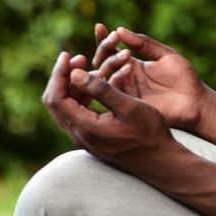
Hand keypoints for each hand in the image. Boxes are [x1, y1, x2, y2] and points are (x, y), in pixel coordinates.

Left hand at [42, 51, 175, 170]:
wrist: (160, 161)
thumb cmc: (150, 134)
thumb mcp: (129, 107)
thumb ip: (102, 90)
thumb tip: (75, 73)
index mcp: (85, 128)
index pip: (56, 98)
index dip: (59, 74)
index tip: (68, 54)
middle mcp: (79, 135)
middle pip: (55, 102)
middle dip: (63, 77)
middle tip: (79, 57)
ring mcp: (84, 138)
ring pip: (65, 107)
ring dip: (72, 85)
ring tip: (90, 67)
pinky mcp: (92, 137)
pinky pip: (76, 112)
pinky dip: (81, 94)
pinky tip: (96, 83)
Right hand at [90, 24, 207, 130]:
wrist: (196, 102)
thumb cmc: (183, 77)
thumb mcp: (165, 54)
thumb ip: (144, 43)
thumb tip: (120, 29)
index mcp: (132, 65)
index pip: (110, 51)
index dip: (103, 39)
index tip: (100, 26)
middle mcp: (124, 78)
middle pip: (103, 63)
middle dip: (105, 49)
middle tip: (114, 38)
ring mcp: (125, 92)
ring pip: (105, 76)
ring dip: (111, 62)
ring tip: (126, 54)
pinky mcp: (128, 104)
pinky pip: (115, 91)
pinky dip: (117, 78)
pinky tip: (128, 67)